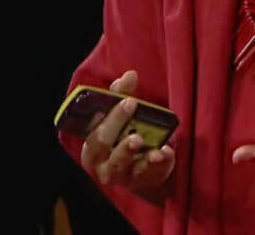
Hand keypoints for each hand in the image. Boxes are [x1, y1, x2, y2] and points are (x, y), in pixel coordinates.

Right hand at [80, 70, 175, 195]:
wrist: (145, 168)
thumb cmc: (127, 136)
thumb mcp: (124, 115)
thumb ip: (123, 95)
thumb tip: (130, 74)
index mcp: (92, 143)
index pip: (92, 125)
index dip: (106, 112)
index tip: (126, 98)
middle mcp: (100, 161)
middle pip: (102, 143)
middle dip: (116, 122)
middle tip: (131, 104)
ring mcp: (120, 174)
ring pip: (118, 163)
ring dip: (127, 149)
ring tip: (138, 138)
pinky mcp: (141, 181)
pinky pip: (146, 172)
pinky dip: (154, 162)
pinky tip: (162, 152)